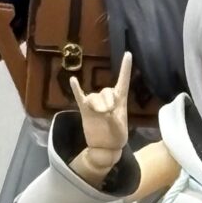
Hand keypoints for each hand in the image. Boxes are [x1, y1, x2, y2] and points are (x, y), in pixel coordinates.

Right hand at [70, 50, 132, 170]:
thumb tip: (105, 110)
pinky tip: (73, 80)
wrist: (104, 148)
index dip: (125, 68)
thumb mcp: (119, 130)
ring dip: (97, 105)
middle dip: (107, 101)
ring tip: (100, 115)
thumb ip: (113, 118)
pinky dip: (76, 89)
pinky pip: (80, 97)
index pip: (123, 81)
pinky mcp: (85, 109)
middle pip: (106, 91)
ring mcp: (95, 104)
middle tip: (108, 113)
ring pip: (94, 97)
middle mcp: (108, 100)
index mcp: (120, 102)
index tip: (128, 54)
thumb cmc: (116, 139)